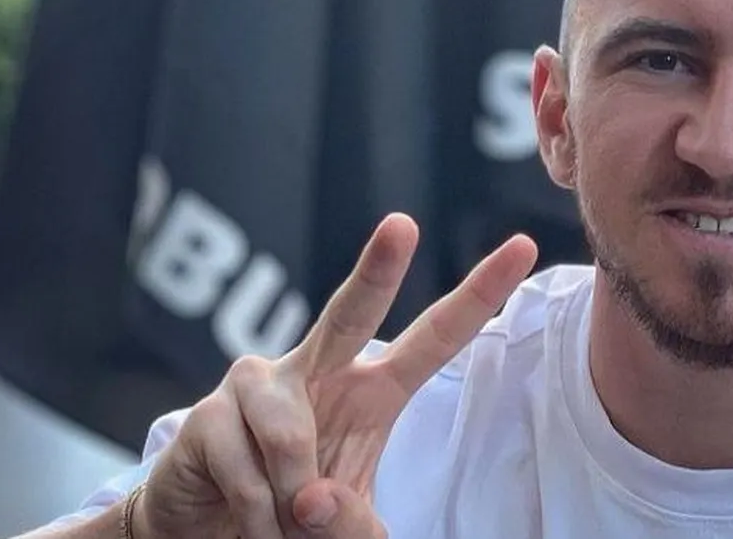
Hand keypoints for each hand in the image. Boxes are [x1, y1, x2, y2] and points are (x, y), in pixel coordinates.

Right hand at [134, 213, 537, 537]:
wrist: (211, 531)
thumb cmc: (292, 513)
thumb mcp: (345, 528)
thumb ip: (352, 524)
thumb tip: (314, 499)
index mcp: (372, 389)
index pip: (435, 337)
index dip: (479, 294)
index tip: (524, 246)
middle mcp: (317, 369)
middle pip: (352, 312)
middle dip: (377, 268)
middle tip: (402, 224)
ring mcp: (257, 383)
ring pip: (289, 438)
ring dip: (289, 503)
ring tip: (280, 523)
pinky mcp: (209, 413)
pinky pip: (248, 472)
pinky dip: (256, 514)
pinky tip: (245, 515)